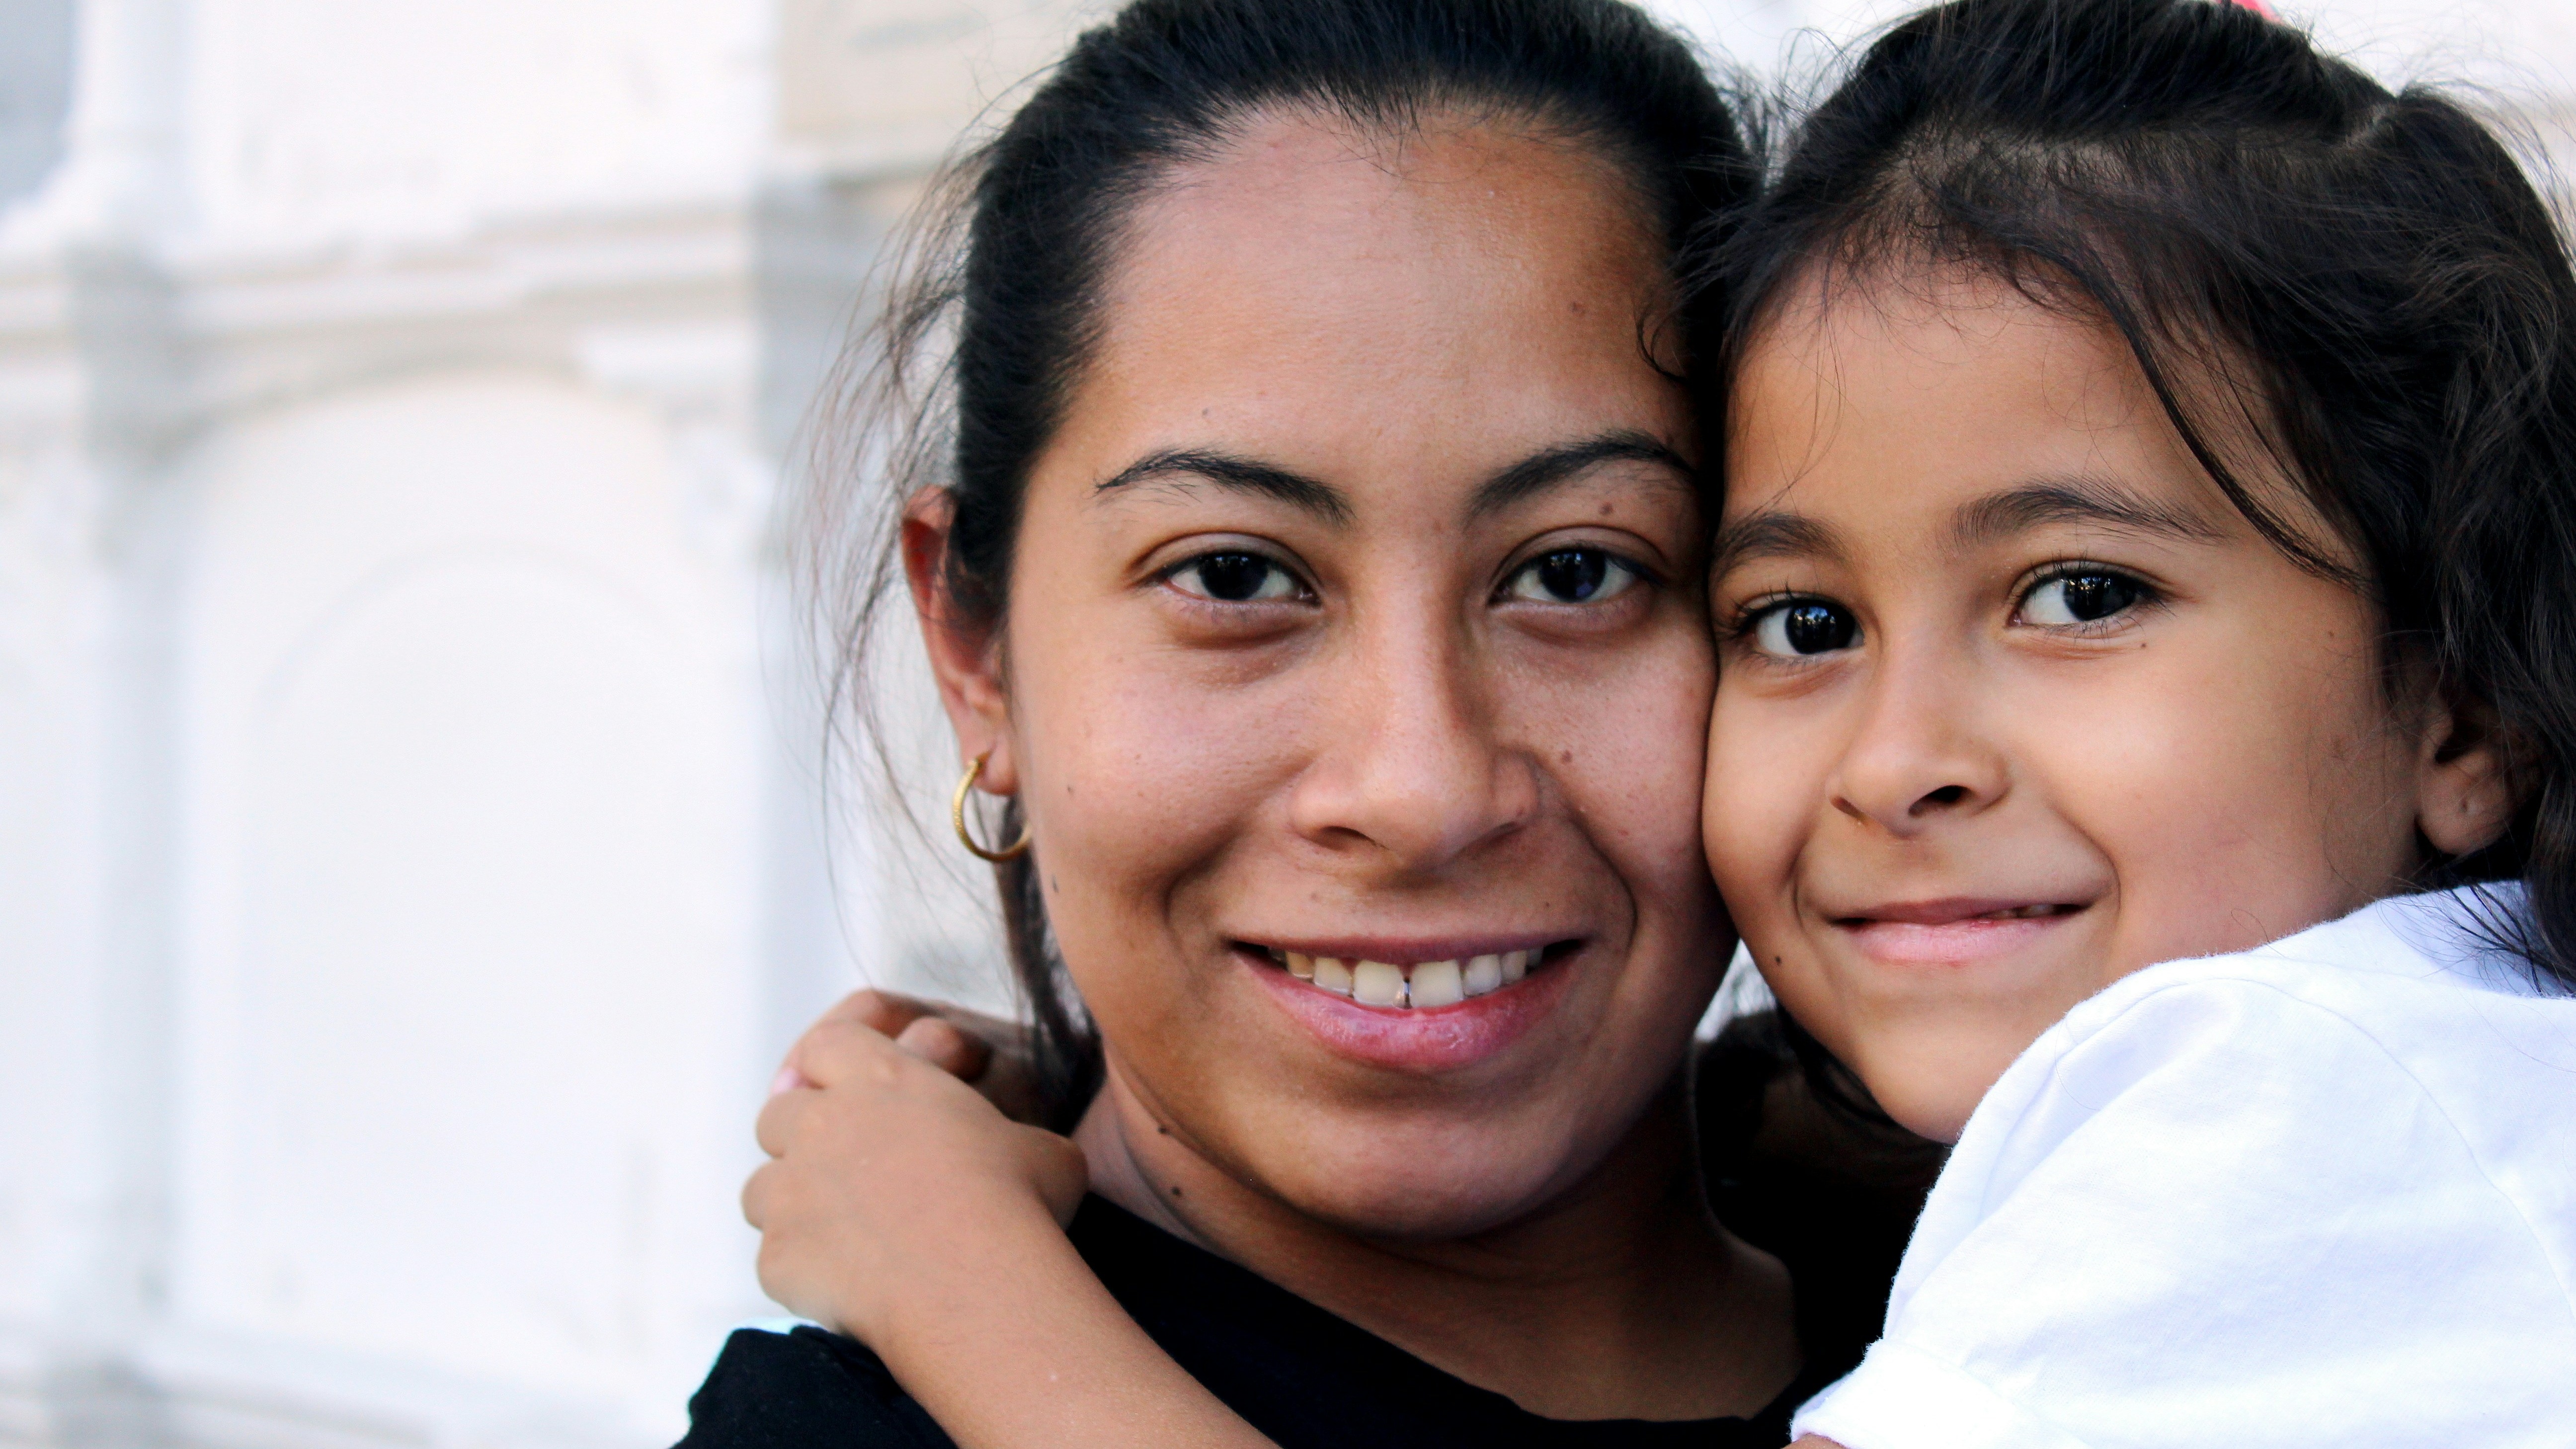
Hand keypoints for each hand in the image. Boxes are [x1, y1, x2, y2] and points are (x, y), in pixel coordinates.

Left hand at [744, 1009, 1086, 1346]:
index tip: (847, 1093)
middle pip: (778, 1112)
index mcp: (883, 1080)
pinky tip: (846, 1285)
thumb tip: (1022, 1157)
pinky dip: (802, 1268)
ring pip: (761, 1186)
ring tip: (839, 1233)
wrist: (976, 1286)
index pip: (828, 1044)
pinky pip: (773, 1257)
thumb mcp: (1038, 1148)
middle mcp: (823, 1124)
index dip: (831, 1065)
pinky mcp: (778, 1255)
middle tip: (844, 1170)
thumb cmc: (1018, 1204)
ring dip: (791, 1202)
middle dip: (802, 1137)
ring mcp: (791, 1191)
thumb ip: (1007, 1136)